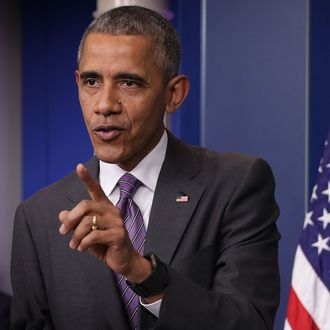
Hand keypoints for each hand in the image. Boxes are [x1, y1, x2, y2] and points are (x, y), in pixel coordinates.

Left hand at [58, 163, 150, 281]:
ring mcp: (117, 222)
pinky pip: (94, 235)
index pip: (96, 189)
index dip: (87, 178)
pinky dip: (83, 243)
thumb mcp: (86, 233)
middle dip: (71, 219)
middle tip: (63, 231)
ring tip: (73, 245)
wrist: (123, 260)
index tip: (79, 166)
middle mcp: (112, 210)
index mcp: (105, 207)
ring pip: (88, 222)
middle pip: (86, 205)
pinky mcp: (118, 234)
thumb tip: (61, 214)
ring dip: (76, 236)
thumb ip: (76, 223)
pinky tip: (82, 248)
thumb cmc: (105, 244)